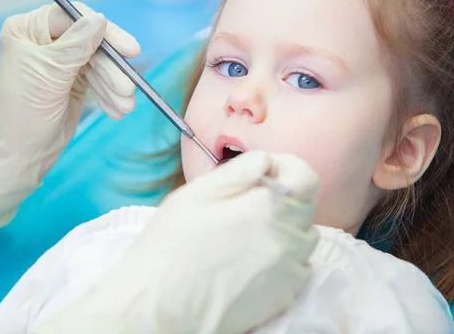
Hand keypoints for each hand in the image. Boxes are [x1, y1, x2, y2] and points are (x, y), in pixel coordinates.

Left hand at [0, 3, 139, 231]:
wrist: (16, 155)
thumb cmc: (21, 112)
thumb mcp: (49, 74)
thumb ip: (76, 45)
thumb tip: (100, 18)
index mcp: (28, 30)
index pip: (73, 18)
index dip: (104, 32)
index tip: (129, 50)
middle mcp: (44, 41)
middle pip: (90, 42)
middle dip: (111, 68)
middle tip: (127, 89)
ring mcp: (60, 63)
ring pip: (98, 63)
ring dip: (114, 85)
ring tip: (125, 106)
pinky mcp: (72, 83)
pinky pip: (98, 80)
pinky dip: (109, 94)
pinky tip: (117, 109)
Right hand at [33, 151, 319, 333]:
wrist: (162, 306)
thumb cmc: (171, 244)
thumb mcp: (198, 193)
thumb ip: (241, 170)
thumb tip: (267, 161)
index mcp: (269, 205)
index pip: (305, 177)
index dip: (286, 168)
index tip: (263, 174)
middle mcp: (289, 237)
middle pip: (303, 207)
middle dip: (281, 198)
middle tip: (245, 205)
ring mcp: (290, 270)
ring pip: (302, 238)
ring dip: (284, 228)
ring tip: (246, 234)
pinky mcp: (285, 296)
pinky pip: (296, 267)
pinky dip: (282, 258)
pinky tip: (249, 261)